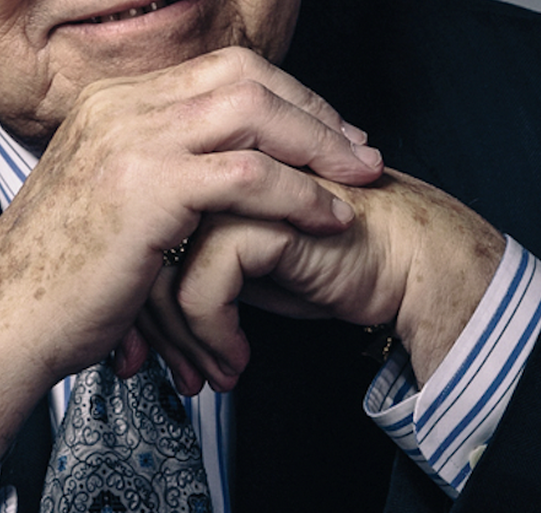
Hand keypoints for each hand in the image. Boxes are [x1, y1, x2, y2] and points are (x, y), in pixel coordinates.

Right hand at [0, 46, 383, 482]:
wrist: (1, 320)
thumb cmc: (54, 280)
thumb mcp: (104, 203)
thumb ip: (153, 172)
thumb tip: (214, 177)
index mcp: (110, 102)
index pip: (220, 69)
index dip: (285, 97)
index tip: (328, 134)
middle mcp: (120, 106)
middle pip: (245, 75)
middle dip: (314, 111)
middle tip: (360, 151)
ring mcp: (131, 140)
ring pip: (254, 111)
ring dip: (320, 144)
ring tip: (361, 178)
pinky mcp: (147, 188)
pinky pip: (248, 174)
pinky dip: (299, 193)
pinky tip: (328, 218)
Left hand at [140, 168, 503, 394]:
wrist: (408, 260)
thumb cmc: (332, 261)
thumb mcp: (246, 265)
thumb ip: (196, 261)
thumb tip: (142, 309)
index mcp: (199, 164)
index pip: (133, 230)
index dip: (133, 297)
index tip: (140, 354)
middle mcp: (207, 166)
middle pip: (138, 250)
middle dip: (147, 326)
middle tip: (166, 374)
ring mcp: (230, 185)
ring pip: (162, 271)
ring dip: (182, 341)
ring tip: (208, 376)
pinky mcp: (257, 216)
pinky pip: (202, 287)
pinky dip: (213, 334)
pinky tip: (237, 357)